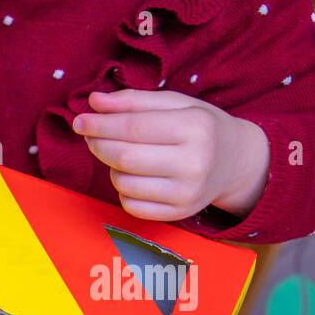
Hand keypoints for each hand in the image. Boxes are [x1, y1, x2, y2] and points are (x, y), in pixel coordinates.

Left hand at [73, 89, 269, 220]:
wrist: (235, 162)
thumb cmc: (200, 127)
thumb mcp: (176, 104)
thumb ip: (134, 101)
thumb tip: (94, 101)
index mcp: (195, 127)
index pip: (132, 127)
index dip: (100, 124)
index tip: (79, 120)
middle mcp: (194, 162)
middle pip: (124, 156)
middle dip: (98, 145)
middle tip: (90, 136)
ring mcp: (186, 193)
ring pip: (123, 183)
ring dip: (112, 167)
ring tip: (123, 154)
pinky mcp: (177, 214)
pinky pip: (130, 205)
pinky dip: (123, 189)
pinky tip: (134, 175)